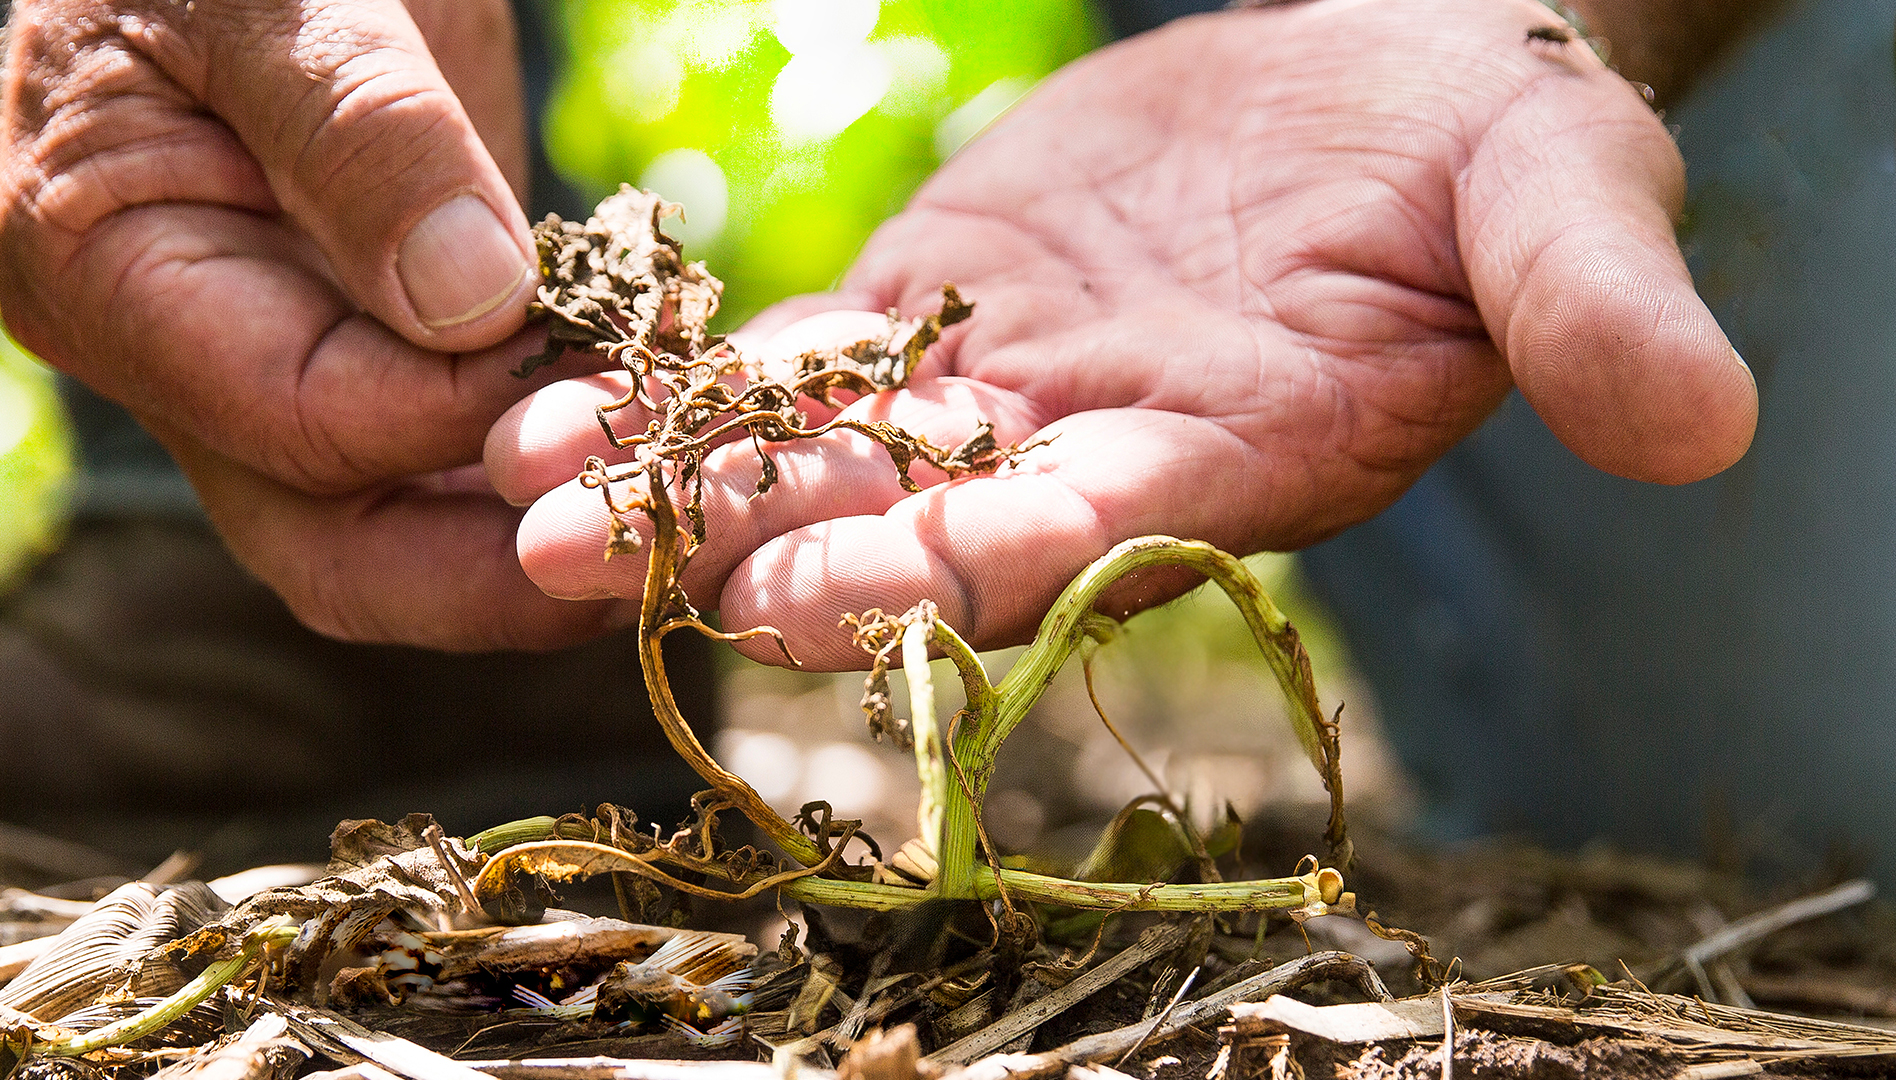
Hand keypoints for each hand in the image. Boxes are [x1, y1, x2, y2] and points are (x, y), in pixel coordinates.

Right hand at [0, 0, 625, 649]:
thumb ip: (361, 135)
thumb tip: (470, 300)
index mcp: (114, 279)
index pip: (309, 421)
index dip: (467, 413)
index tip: (604, 368)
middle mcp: (190, 365)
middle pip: (342, 551)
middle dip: (506, 571)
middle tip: (662, 538)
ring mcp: (288, 373)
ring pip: (413, 535)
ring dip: (547, 538)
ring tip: (681, 514)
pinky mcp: (385, 359)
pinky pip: (465, 460)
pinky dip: (559, 468)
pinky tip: (661, 454)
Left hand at [489, 0, 1756, 667]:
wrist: (1409, 78)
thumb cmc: (1502, 157)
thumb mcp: (1570, 212)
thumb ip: (1600, 313)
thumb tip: (1705, 425)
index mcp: (1246, 459)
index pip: (1091, 538)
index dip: (958, 565)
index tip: (814, 588)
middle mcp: (1108, 452)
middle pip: (917, 517)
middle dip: (751, 540)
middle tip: (573, 561)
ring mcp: (1015, 383)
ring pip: (835, 446)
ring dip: (681, 470)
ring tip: (518, 485)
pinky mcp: (950, 298)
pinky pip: (817, 351)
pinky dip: (705, 371)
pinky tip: (571, 381)